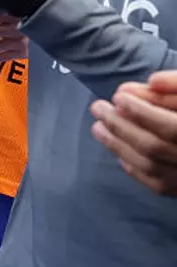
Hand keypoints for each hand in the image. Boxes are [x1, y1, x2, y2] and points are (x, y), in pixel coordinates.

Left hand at [90, 71, 176, 194]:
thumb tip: (151, 82)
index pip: (173, 127)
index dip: (144, 111)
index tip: (119, 94)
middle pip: (155, 146)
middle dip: (122, 126)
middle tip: (98, 106)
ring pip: (152, 167)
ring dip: (119, 146)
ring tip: (98, 126)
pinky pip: (159, 185)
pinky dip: (136, 169)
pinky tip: (121, 154)